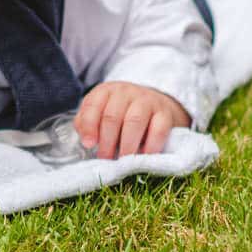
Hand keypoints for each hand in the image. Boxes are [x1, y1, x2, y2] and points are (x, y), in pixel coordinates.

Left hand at [75, 82, 189, 158]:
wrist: (155, 105)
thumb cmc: (120, 114)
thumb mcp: (99, 113)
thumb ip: (86, 124)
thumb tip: (87, 141)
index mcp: (106, 91)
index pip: (93, 105)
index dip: (89, 126)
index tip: (89, 145)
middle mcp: (126, 92)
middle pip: (112, 116)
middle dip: (107, 141)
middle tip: (105, 158)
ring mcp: (147, 100)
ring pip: (133, 121)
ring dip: (126, 145)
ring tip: (123, 160)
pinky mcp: (165, 113)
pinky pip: (158, 130)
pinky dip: (150, 146)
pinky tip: (143, 156)